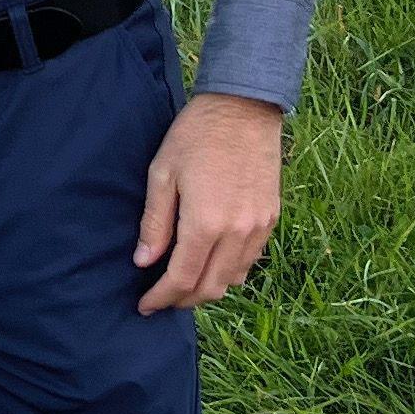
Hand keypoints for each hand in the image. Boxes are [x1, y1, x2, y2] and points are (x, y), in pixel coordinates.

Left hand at [134, 93, 282, 313]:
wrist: (244, 107)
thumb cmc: (196, 135)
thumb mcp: (163, 174)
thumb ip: (154, 223)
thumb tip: (144, 262)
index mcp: (206, 224)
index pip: (182, 279)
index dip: (161, 298)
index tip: (144, 306)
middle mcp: (237, 233)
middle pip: (210, 288)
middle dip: (182, 300)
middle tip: (161, 299)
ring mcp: (258, 227)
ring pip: (232, 280)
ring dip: (207, 289)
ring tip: (184, 284)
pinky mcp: (271, 218)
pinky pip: (250, 261)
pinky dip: (229, 272)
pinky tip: (211, 263)